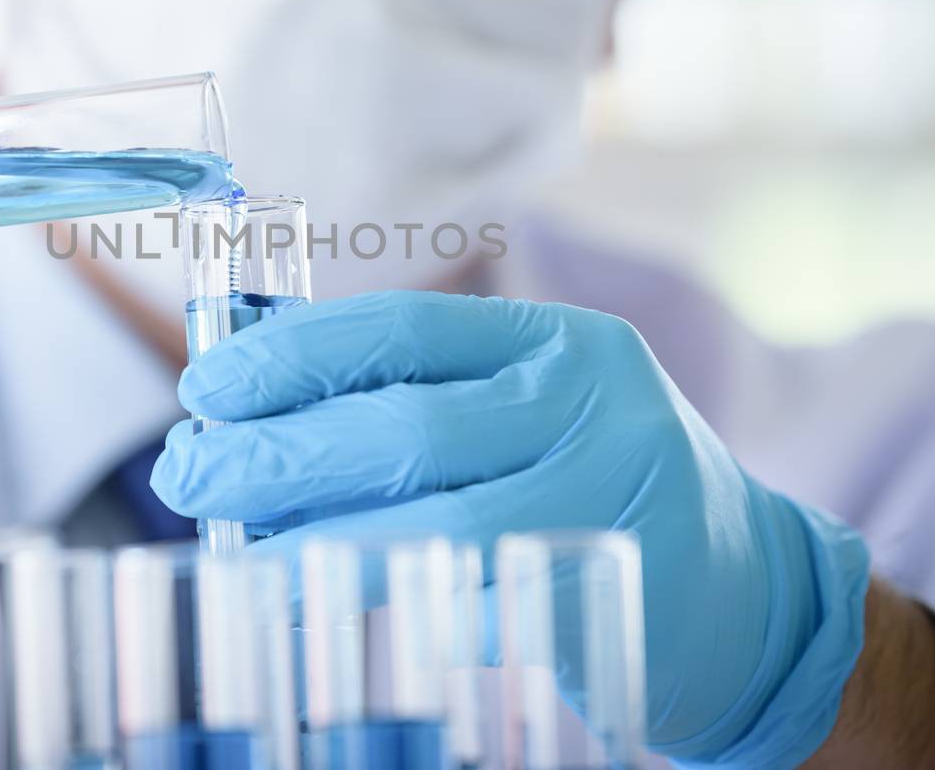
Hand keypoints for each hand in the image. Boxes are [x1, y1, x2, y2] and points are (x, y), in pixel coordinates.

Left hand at [154, 292, 871, 765]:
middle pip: (404, 428)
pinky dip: (378, 600)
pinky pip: (468, 603)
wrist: (747, 593)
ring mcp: (610, 509)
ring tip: (231, 550)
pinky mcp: (608, 602)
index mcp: (561, 344)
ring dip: (309, 540)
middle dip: (276, 454)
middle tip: (188, 473)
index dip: (291, 357)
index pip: (403, 331)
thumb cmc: (598, 479)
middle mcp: (593, 411)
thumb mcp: (531, 407)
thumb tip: (256, 407)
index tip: (207, 386)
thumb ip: (421, 396)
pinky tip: (309, 600)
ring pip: (430, 524)